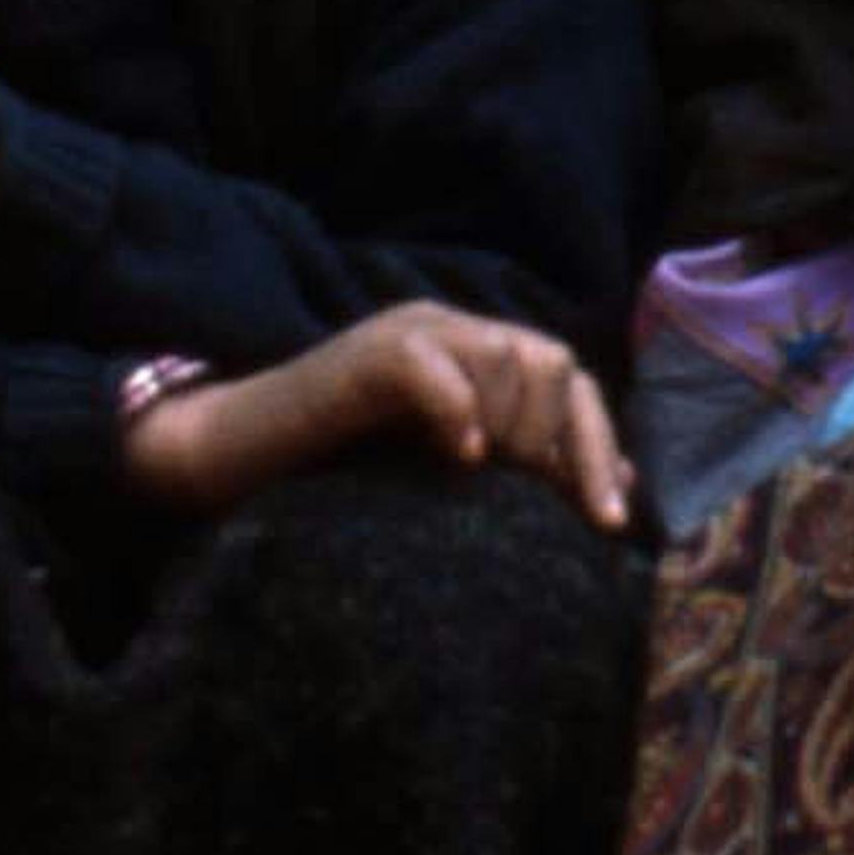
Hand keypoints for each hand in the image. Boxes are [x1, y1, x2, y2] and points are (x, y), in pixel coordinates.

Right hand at [137, 304, 629, 532]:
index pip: (570, 382)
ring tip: (480, 481)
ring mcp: (407, 333)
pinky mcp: (364, 352)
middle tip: (527, 502)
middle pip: (553, 362)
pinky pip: (434, 366)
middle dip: (558, 444)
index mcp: (474, 355)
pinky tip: (457, 462)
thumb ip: (520, 468)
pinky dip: (459, 411)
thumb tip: (621, 492)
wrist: (232, 457)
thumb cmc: (333, 477)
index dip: (597, 449)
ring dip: (514, 429)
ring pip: (511, 356)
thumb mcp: (445, 475)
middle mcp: (450, 330)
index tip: (607, 525)